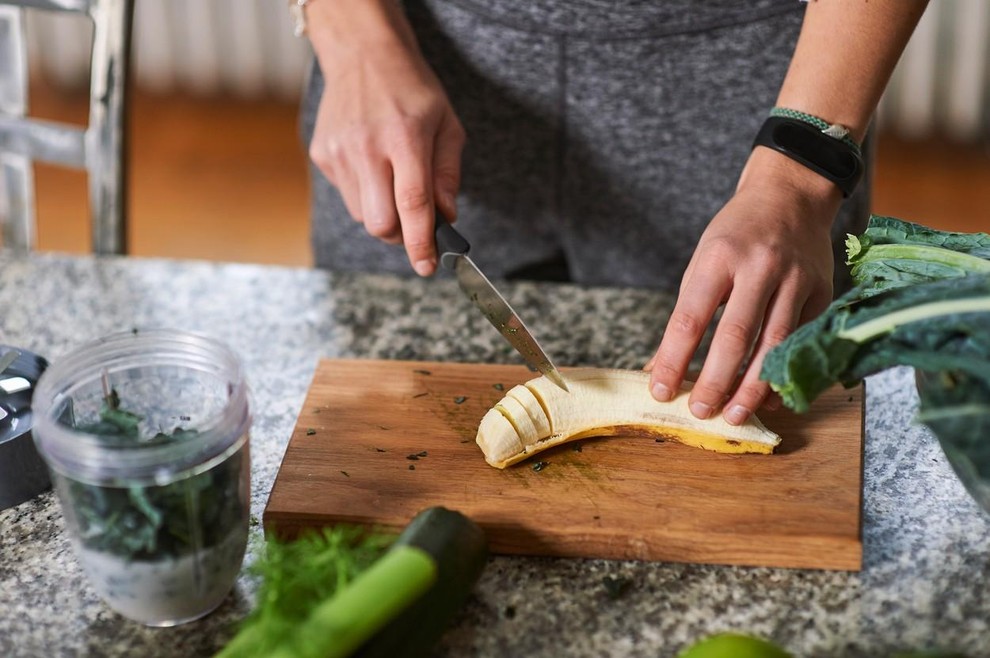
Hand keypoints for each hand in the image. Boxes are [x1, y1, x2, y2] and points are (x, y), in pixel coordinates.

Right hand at [306, 0, 464, 275]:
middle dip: (401, 235)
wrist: (363, 54)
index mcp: (405, 138)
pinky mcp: (322, 154)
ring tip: (393, 181)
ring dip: (384, 214)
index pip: (413, 204)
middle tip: (416, 223)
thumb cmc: (412, 90)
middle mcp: (367, 147)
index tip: (428, 267)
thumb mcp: (447, 124)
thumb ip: (448, 174)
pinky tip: (372, 164)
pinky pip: (348, 195)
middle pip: (381, 223)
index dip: (421, 243)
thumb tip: (446, 216)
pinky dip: (366, 194)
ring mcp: (339, 152)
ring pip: (363, 215)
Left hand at [646, 148, 842, 424]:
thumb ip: (686, 315)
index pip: (690, 318)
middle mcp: (759, 267)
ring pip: (775, 344)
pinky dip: (783, 373)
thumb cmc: (737, 234)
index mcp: (718, 257)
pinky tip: (768, 397)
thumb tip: (661, 367)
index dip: (674, 359)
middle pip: (736, 336)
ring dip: (753, 387)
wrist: (791, 195)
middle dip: (716, 380)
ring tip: (734, 415)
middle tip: (700, 411)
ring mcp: (795, 280)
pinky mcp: (822, 292)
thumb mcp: (702, 262)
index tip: (660, 390)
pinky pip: (802, 342)